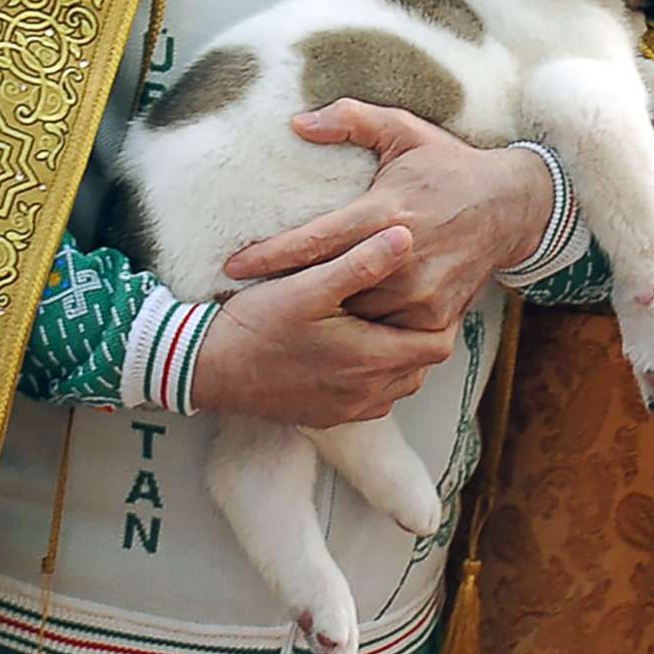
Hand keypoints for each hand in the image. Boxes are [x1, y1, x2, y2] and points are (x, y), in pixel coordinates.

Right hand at [189, 225, 461, 428]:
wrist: (211, 369)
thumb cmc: (258, 324)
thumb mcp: (309, 285)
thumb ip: (361, 263)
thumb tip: (406, 235)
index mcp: (371, 359)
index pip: (438, 343)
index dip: (442, 315)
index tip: (429, 287)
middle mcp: (369, 393)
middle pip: (423, 365)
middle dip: (422, 333)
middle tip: (409, 299)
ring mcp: (350, 410)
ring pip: (400, 383)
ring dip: (399, 354)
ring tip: (381, 319)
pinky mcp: (330, 417)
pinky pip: (374, 399)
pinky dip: (376, 374)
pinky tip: (353, 347)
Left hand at [223, 99, 553, 331]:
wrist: (510, 205)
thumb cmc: (446, 166)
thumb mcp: (403, 130)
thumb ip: (351, 120)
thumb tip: (298, 123)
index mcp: (385, 211)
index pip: (316, 240)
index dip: (270, 255)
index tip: (232, 266)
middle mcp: (401, 257)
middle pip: (329, 286)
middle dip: (287, 293)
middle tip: (241, 303)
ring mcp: (421, 294)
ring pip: (355, 317)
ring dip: (322, 318)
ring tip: (277, 321)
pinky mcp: (437, 318)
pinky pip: (385, 335)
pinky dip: (360, 334)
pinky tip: (329, 338)